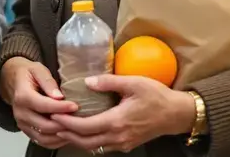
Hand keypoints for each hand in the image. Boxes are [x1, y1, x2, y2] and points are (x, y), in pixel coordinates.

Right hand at [1, 57, 78, 150]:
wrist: (14, 80)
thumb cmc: (28, 74)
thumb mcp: (38, 70)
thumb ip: (48, 82)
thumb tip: (59, 97)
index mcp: (22, 96)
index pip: (43, 106)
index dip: (60, 108)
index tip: (75, 106)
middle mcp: (20, 113)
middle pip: (44, 125)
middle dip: (63, 124)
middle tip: (79, 119)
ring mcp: (22, 124)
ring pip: (43, 138)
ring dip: (61, 135)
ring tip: (75, 128)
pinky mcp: (26, 130)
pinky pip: (42, 141)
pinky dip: (56, 141)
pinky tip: (67, 134)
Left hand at [51, 75, 194, 153]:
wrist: (177, 114)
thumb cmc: (157, 97)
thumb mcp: (134, 83)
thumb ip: (109, 82)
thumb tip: (87, 81)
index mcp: (117, 122)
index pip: (84, 127)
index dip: (67, 122)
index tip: (54, 114)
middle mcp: (117, 137)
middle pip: (84, 142)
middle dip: (66, 133)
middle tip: (52, 123)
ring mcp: (122, 144)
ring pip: (92, 147)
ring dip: (76, 139)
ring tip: (63, 128)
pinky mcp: (126, 145)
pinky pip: (102, 147)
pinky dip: (89, 141)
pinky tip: (83, 131)